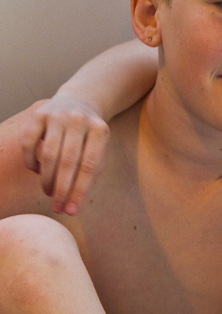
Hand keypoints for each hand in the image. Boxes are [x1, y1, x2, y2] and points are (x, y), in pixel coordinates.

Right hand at [20, 97, 109, 214]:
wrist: (79, 102)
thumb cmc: (90, 135)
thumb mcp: (99, 148)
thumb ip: (91, 173)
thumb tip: (72, 205)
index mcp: (100, 130)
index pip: (89, 166)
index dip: (79, 191)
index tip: (72, 211)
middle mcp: (79, 120)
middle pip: (68, 162)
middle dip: (62, 189)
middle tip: (57, 208)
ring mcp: (58, 115)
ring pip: (48, 155)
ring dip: (47, 179)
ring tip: (49, 192)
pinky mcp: (38, 114)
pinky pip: (29, 144)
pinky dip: (32, 162)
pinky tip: (38, 171)